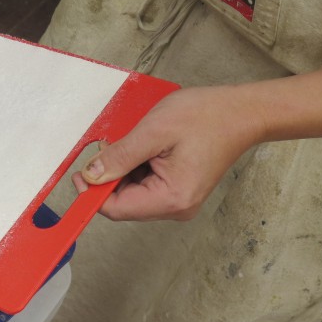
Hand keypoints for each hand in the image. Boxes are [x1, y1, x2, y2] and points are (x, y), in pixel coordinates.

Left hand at [72, 86, 263, 220]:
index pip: (116, 209)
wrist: (242, 112)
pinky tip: (146, 145)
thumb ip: (119, 157)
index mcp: (171, 198)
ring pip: (132, 193)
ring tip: (138, 140)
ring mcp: (179, 200)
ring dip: (124, 169)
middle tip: (112, 144)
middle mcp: (176, 207)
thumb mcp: (154, 131)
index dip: (92, 192)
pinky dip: (137, 167)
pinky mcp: (180, 190)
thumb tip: (90, 176)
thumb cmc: (206, 117)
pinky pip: (146, 185)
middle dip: (110, 176)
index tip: (79, 171)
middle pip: (123, 203)